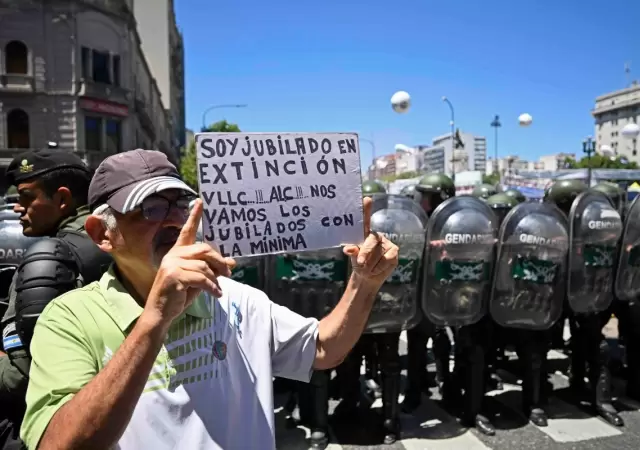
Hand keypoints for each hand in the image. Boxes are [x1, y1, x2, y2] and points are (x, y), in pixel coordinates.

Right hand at [144, 199, 235, 327]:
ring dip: (215, 279)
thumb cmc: (178, 295)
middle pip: (204, 249)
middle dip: (219, 261)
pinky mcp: (173, 275)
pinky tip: (216, 294)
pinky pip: (201, 278)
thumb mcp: (198, 280)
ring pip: (204, 266)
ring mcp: (172, 264)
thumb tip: (231, 262)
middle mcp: (173, 255)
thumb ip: (211, 269)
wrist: (161, 313)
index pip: (187, 231)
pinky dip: (212, 287)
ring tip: (218, 289)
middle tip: (228, 273)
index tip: (200, 201)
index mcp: (178, 252)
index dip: (194, 216)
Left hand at [343, 197, 398, 285]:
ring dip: (371, 265)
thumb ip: (352, 251)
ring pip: (378, 254)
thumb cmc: (359, 263)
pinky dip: (380, 267)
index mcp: (364, 233)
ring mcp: (386, 242)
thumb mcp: (353, 257)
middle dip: (365, 253)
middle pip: (371, 241)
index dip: (366, 209)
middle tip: (360, 263)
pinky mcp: (394, 251)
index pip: (365, 219)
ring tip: (368, 268)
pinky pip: (386, 259)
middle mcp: (376, 235)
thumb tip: (348, 249)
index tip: (366, 199)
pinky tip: (378, 268)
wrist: (368, 277)